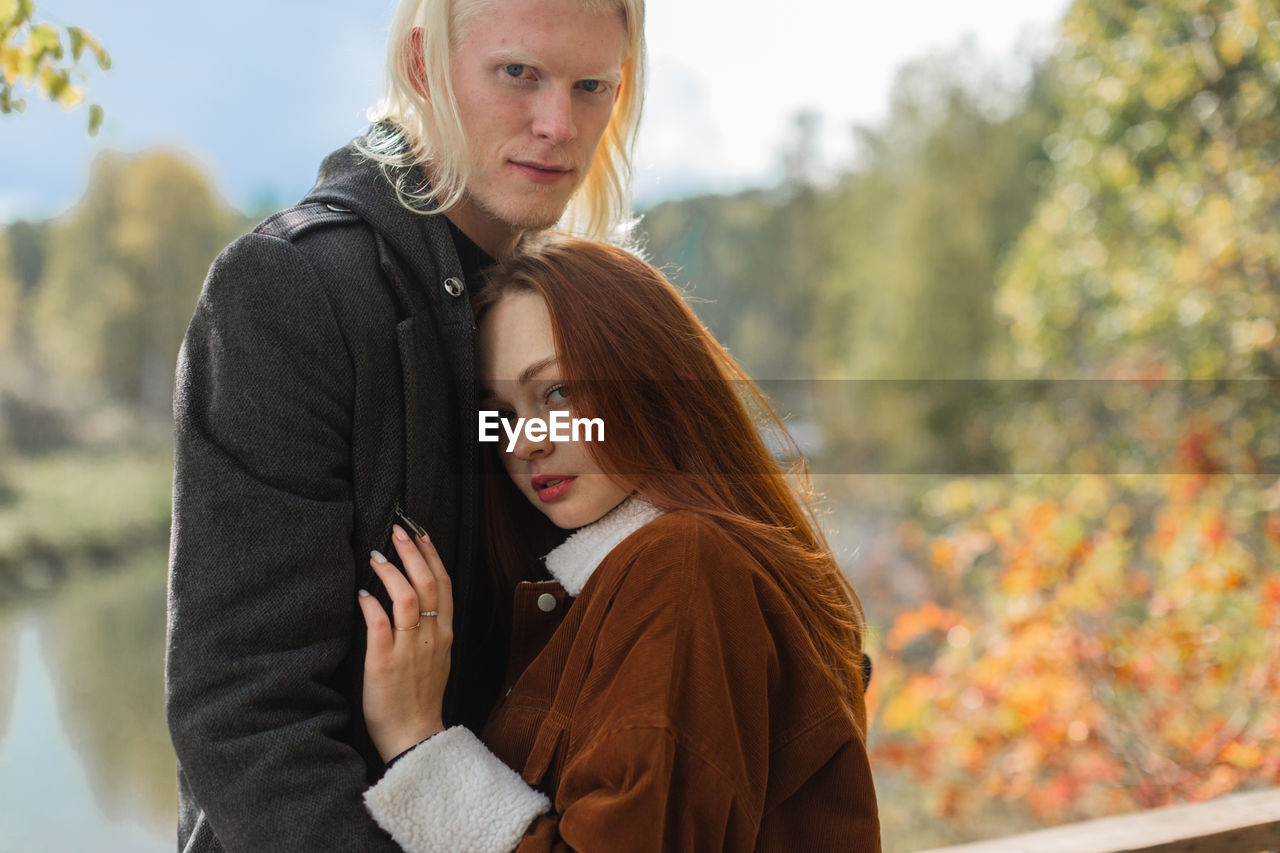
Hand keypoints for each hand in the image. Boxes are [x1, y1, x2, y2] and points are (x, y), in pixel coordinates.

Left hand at [357, 524, 453, 761]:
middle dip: (412, 553)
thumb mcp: (435, 658)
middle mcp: (431, 638)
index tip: (420, 533)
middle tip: (397, 530)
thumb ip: (428, 628)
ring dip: (392, 573)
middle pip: (429, 584)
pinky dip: (372, 605)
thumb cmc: (420, 697)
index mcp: (445, 634)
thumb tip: (413, 596)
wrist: (414, 736)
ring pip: (408, 599)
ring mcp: (409, 650)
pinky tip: (361, 594)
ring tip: (376, 556)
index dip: (432, 555)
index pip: (444, 585)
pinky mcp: (386, 664)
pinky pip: (381, 626)